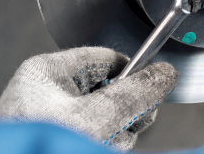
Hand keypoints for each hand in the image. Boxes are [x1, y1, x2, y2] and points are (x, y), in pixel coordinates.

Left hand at [0, 47, 177, 149]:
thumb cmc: (41, 150)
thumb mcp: (95, 118)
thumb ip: (134, 95)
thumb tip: (163, 74)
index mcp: (47, 73)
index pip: (107, 58)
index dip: (134, 75)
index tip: (151, 91)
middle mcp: (48, 94)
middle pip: (111, 90)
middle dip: (124, 114)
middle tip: (120, 129)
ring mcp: (53, 121)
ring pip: (108, 119)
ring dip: (115, 135)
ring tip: (99, 146)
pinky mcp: (60, 141)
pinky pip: (98, 135)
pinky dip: (104, 144)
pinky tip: (96, 150)